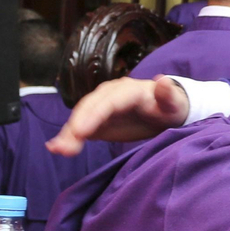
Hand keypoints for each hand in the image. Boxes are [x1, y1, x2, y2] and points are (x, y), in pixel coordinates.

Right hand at [46, 77, 188, 155]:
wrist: (165, 111)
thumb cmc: (170, 107)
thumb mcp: (174, 102)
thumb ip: (168, 94)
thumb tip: (164, 80)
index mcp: (128, 90)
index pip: (108, 102)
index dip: (94, 115)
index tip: (82, 132)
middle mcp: (109, 95)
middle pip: (89, 109)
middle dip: (76, 126)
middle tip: (65, 147)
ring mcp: (100, 107)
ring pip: (81, 119)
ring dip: (68, 134)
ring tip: (59, 150)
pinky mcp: (96, 120)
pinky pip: (80, 128)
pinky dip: (68, 137)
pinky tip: (56, 147)